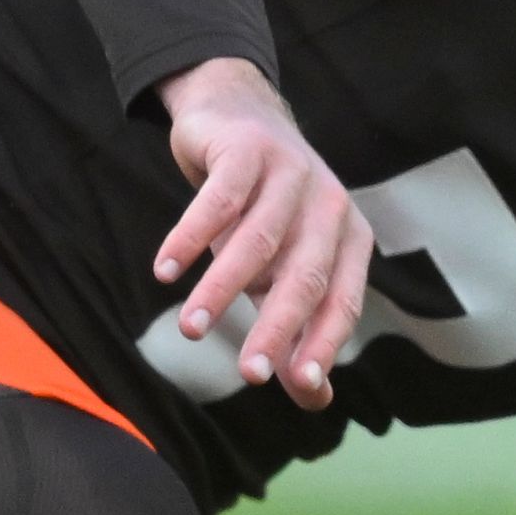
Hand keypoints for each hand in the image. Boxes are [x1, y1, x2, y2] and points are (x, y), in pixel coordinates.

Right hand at [150, 56, 375, 411]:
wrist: (240, 116)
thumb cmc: (266, 212)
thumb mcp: (285, 272)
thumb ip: (301, 331)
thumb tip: (315, 397)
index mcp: (350, 239)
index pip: (341, 301)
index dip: (320, 344)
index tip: (294, 385)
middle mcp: (329, 205)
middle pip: (303, 277)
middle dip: (276, 330)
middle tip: (249, 375)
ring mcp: (290, 173)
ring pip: (256, 242)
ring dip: (221, 289)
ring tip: (190, 329)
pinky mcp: (247, 151)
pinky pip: (216, 201)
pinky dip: (189, 238)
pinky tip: (165, 270)